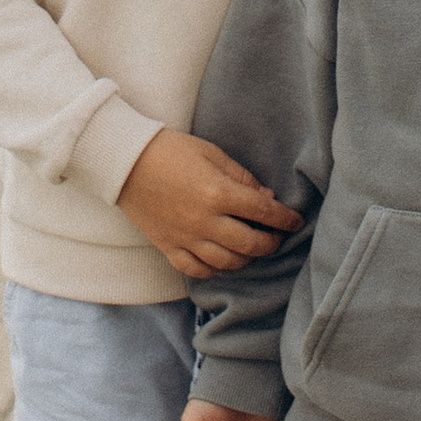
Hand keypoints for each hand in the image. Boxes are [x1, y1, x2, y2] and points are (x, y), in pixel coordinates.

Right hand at [117, 127, 299, 277]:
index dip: (285, 218)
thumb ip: (241, 178)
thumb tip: (267, 197)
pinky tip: (223, 260)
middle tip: (277, 239)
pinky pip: (197, 270)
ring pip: (227, 262)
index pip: (263, 212)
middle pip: (250, 244)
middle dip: (271, 244)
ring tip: (252, 249)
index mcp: (218, 193)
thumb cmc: (170, 150)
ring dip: (246, 258)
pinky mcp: (168, 247)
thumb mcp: (212, 153)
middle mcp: (204, 221)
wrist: (124, 161)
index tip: (296, 221)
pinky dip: (215, 269)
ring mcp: (185, 237)